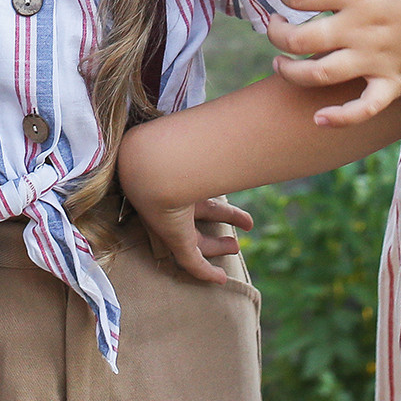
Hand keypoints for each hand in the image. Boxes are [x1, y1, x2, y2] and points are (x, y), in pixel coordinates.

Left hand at [119, 119, 253, 284]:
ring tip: (235, 247)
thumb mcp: (203, 149)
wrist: (153, 168)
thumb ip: (217, 136)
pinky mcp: (176, 242)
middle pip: (205, 215)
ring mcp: (175, 224)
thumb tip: (240, 121)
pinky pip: (192, 264)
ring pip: (198, 242)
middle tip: (247, 223)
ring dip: (217, 246)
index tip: (241, 195)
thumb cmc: (176, 153)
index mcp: (183, 181)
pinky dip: (206, 273)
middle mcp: (178, 203)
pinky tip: (221, 279)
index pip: (206, 190)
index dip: (224, 195)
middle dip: (226, 218)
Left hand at [267, 0, 400, 127]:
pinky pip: (361, 108)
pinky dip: (338, 117)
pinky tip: (319, 118)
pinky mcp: (394, 84)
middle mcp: (360, 28)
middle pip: (299, 39)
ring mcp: (376, 60)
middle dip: (276, 34)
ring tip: (281, 65)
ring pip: (318, 75)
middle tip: (275, 29)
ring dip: (291, 73)